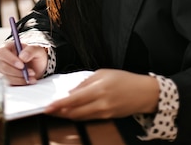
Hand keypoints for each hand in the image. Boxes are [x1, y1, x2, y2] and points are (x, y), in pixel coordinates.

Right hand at [0, 41, 47, 85]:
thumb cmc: (35, 55)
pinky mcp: (7, 79)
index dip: (10, 59)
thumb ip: (31, 50)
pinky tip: (29, 80)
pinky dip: (21, 82)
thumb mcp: (37, 49)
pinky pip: (10, 83)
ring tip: (32, 75)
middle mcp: (3, 58)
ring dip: (20, 78)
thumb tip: (22, 57)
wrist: (38, 66)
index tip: (22, 65)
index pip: (2, 52)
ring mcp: (4, 70)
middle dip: (17, 71)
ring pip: (7, 76)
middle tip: (31, 72)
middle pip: (3, 66)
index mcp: (8, 47)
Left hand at [44, 69, 159, 119]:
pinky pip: (88, 118)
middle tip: (48, 110)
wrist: (143, 93)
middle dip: (60, 113)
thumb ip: (86, 83)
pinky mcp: (107, 118)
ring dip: (67, 115)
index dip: (59, 105)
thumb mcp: (103, 73)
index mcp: (99, 89)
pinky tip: (72, 112)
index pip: (74, 99)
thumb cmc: (124, 79)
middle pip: (75, 113)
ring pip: (80, 117)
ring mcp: (104, 113)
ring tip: (57, 111)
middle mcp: (101, 103)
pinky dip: (78, 115)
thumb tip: (71, 92)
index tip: (47, 107)